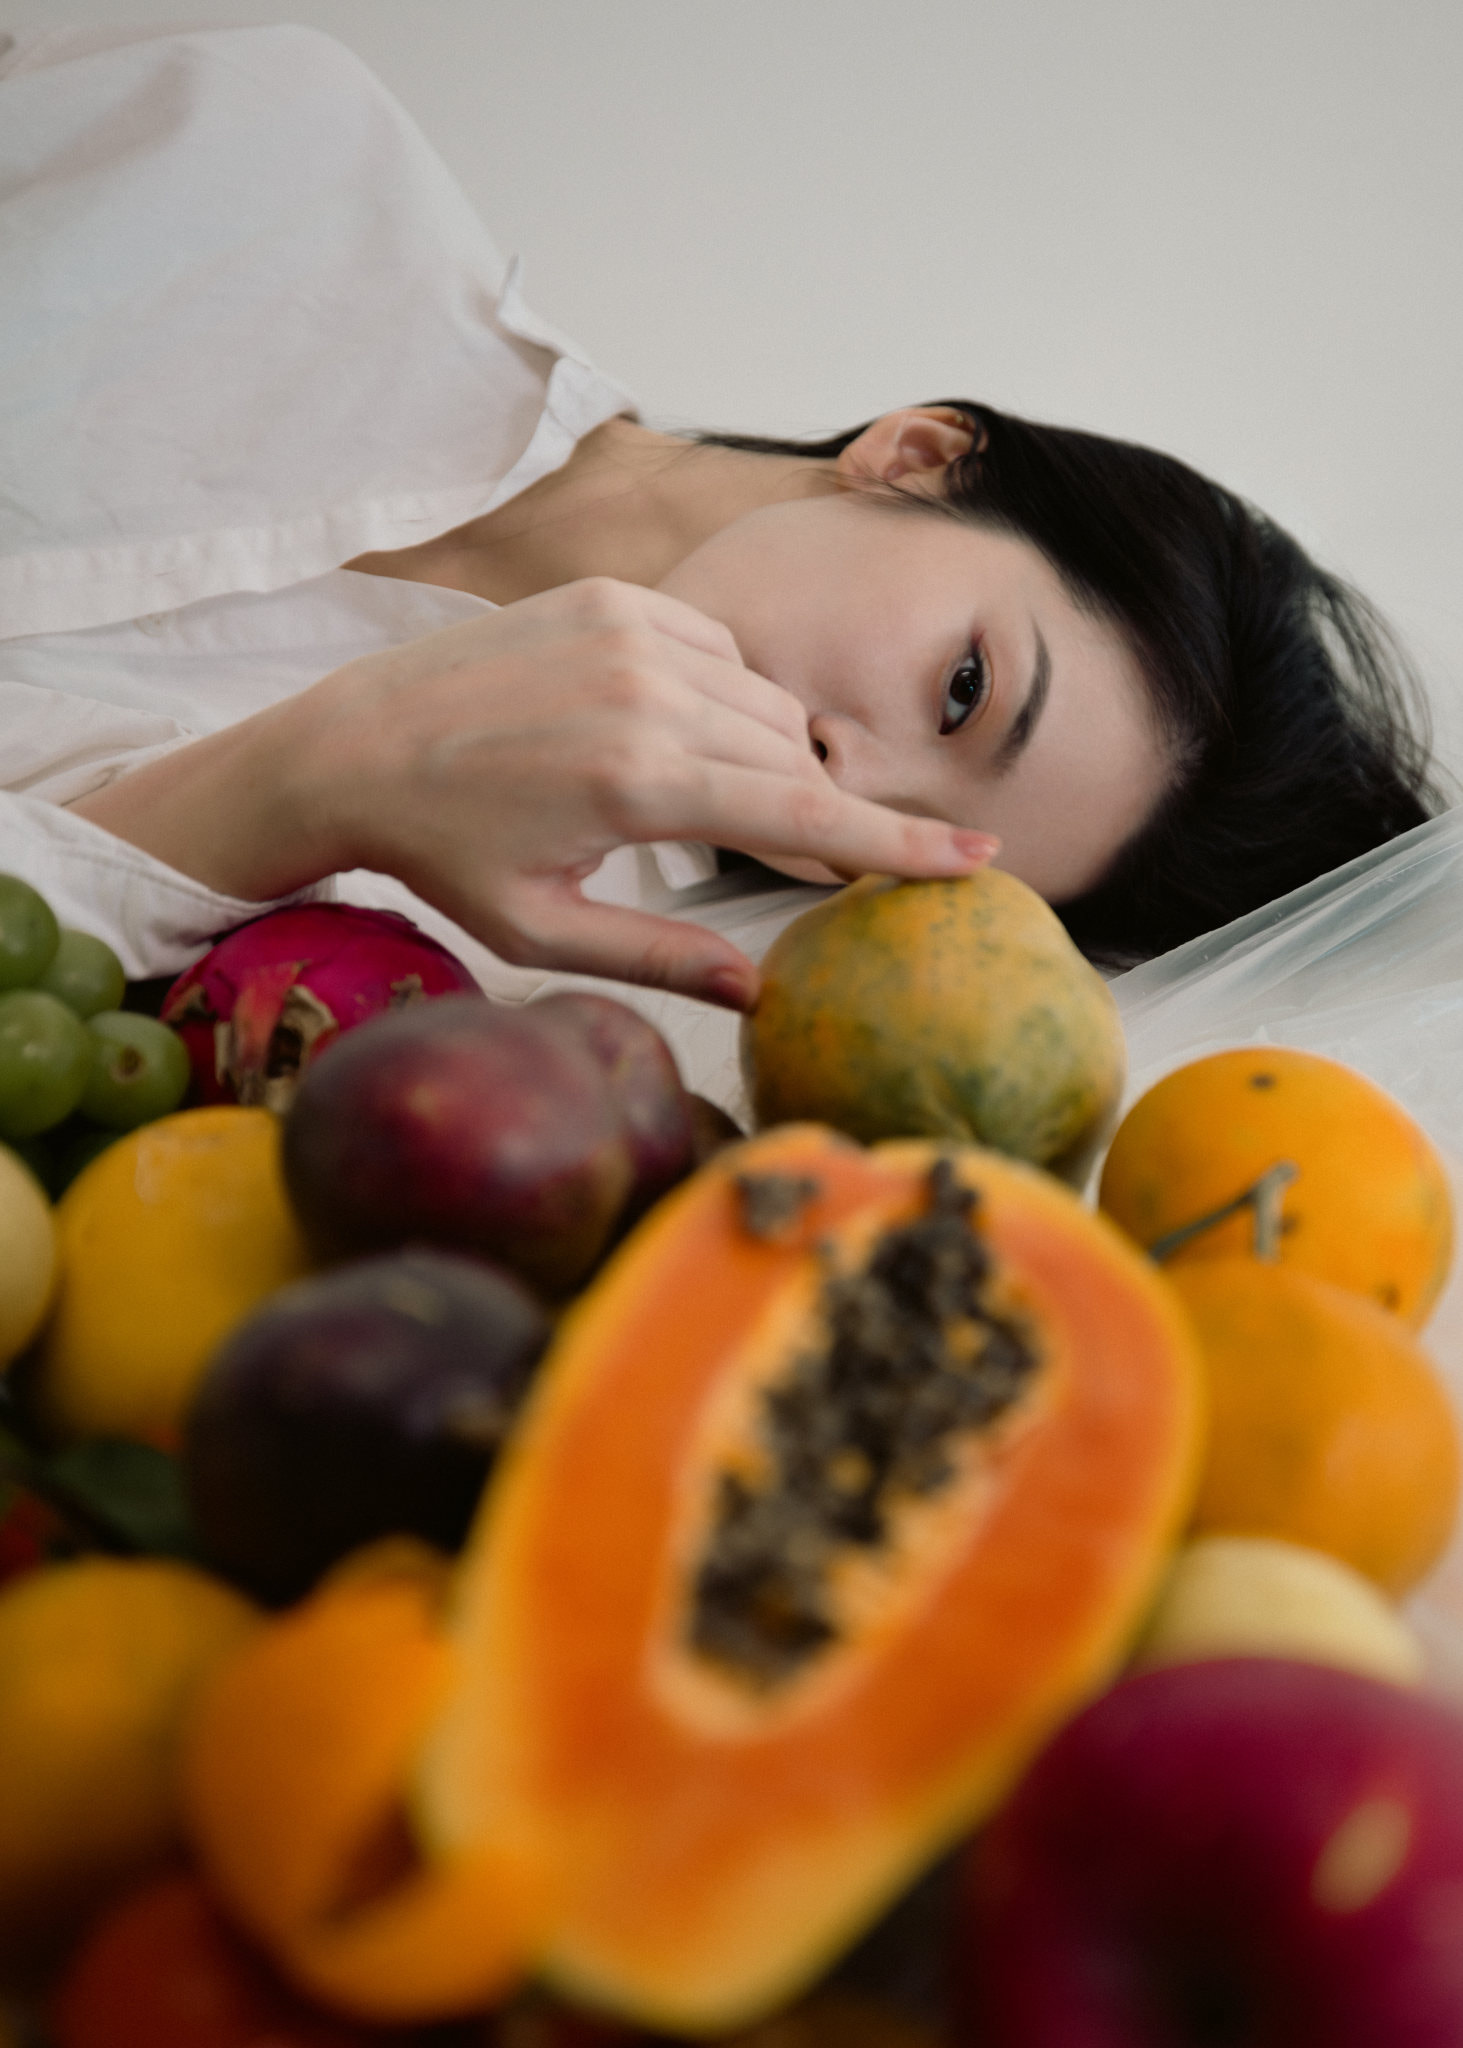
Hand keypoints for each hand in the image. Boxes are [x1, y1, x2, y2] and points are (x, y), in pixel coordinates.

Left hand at [73, 580, 997, 1008]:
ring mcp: (631, 630)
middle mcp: (646, 691)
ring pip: (764, 701)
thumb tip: (760, 990)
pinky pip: (720, 651)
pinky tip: (664, 733)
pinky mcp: (614, 597)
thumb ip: (661, 959)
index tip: (977, 859)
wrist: (350, 745)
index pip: (805, 813)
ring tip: (688, 800)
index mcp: (635, 783)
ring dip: (763, 754)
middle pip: (796, 756)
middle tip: (823, 854)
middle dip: (823, 812)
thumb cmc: (442, 853)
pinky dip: (720, 697)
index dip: (899, 845)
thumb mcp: (544, 933)